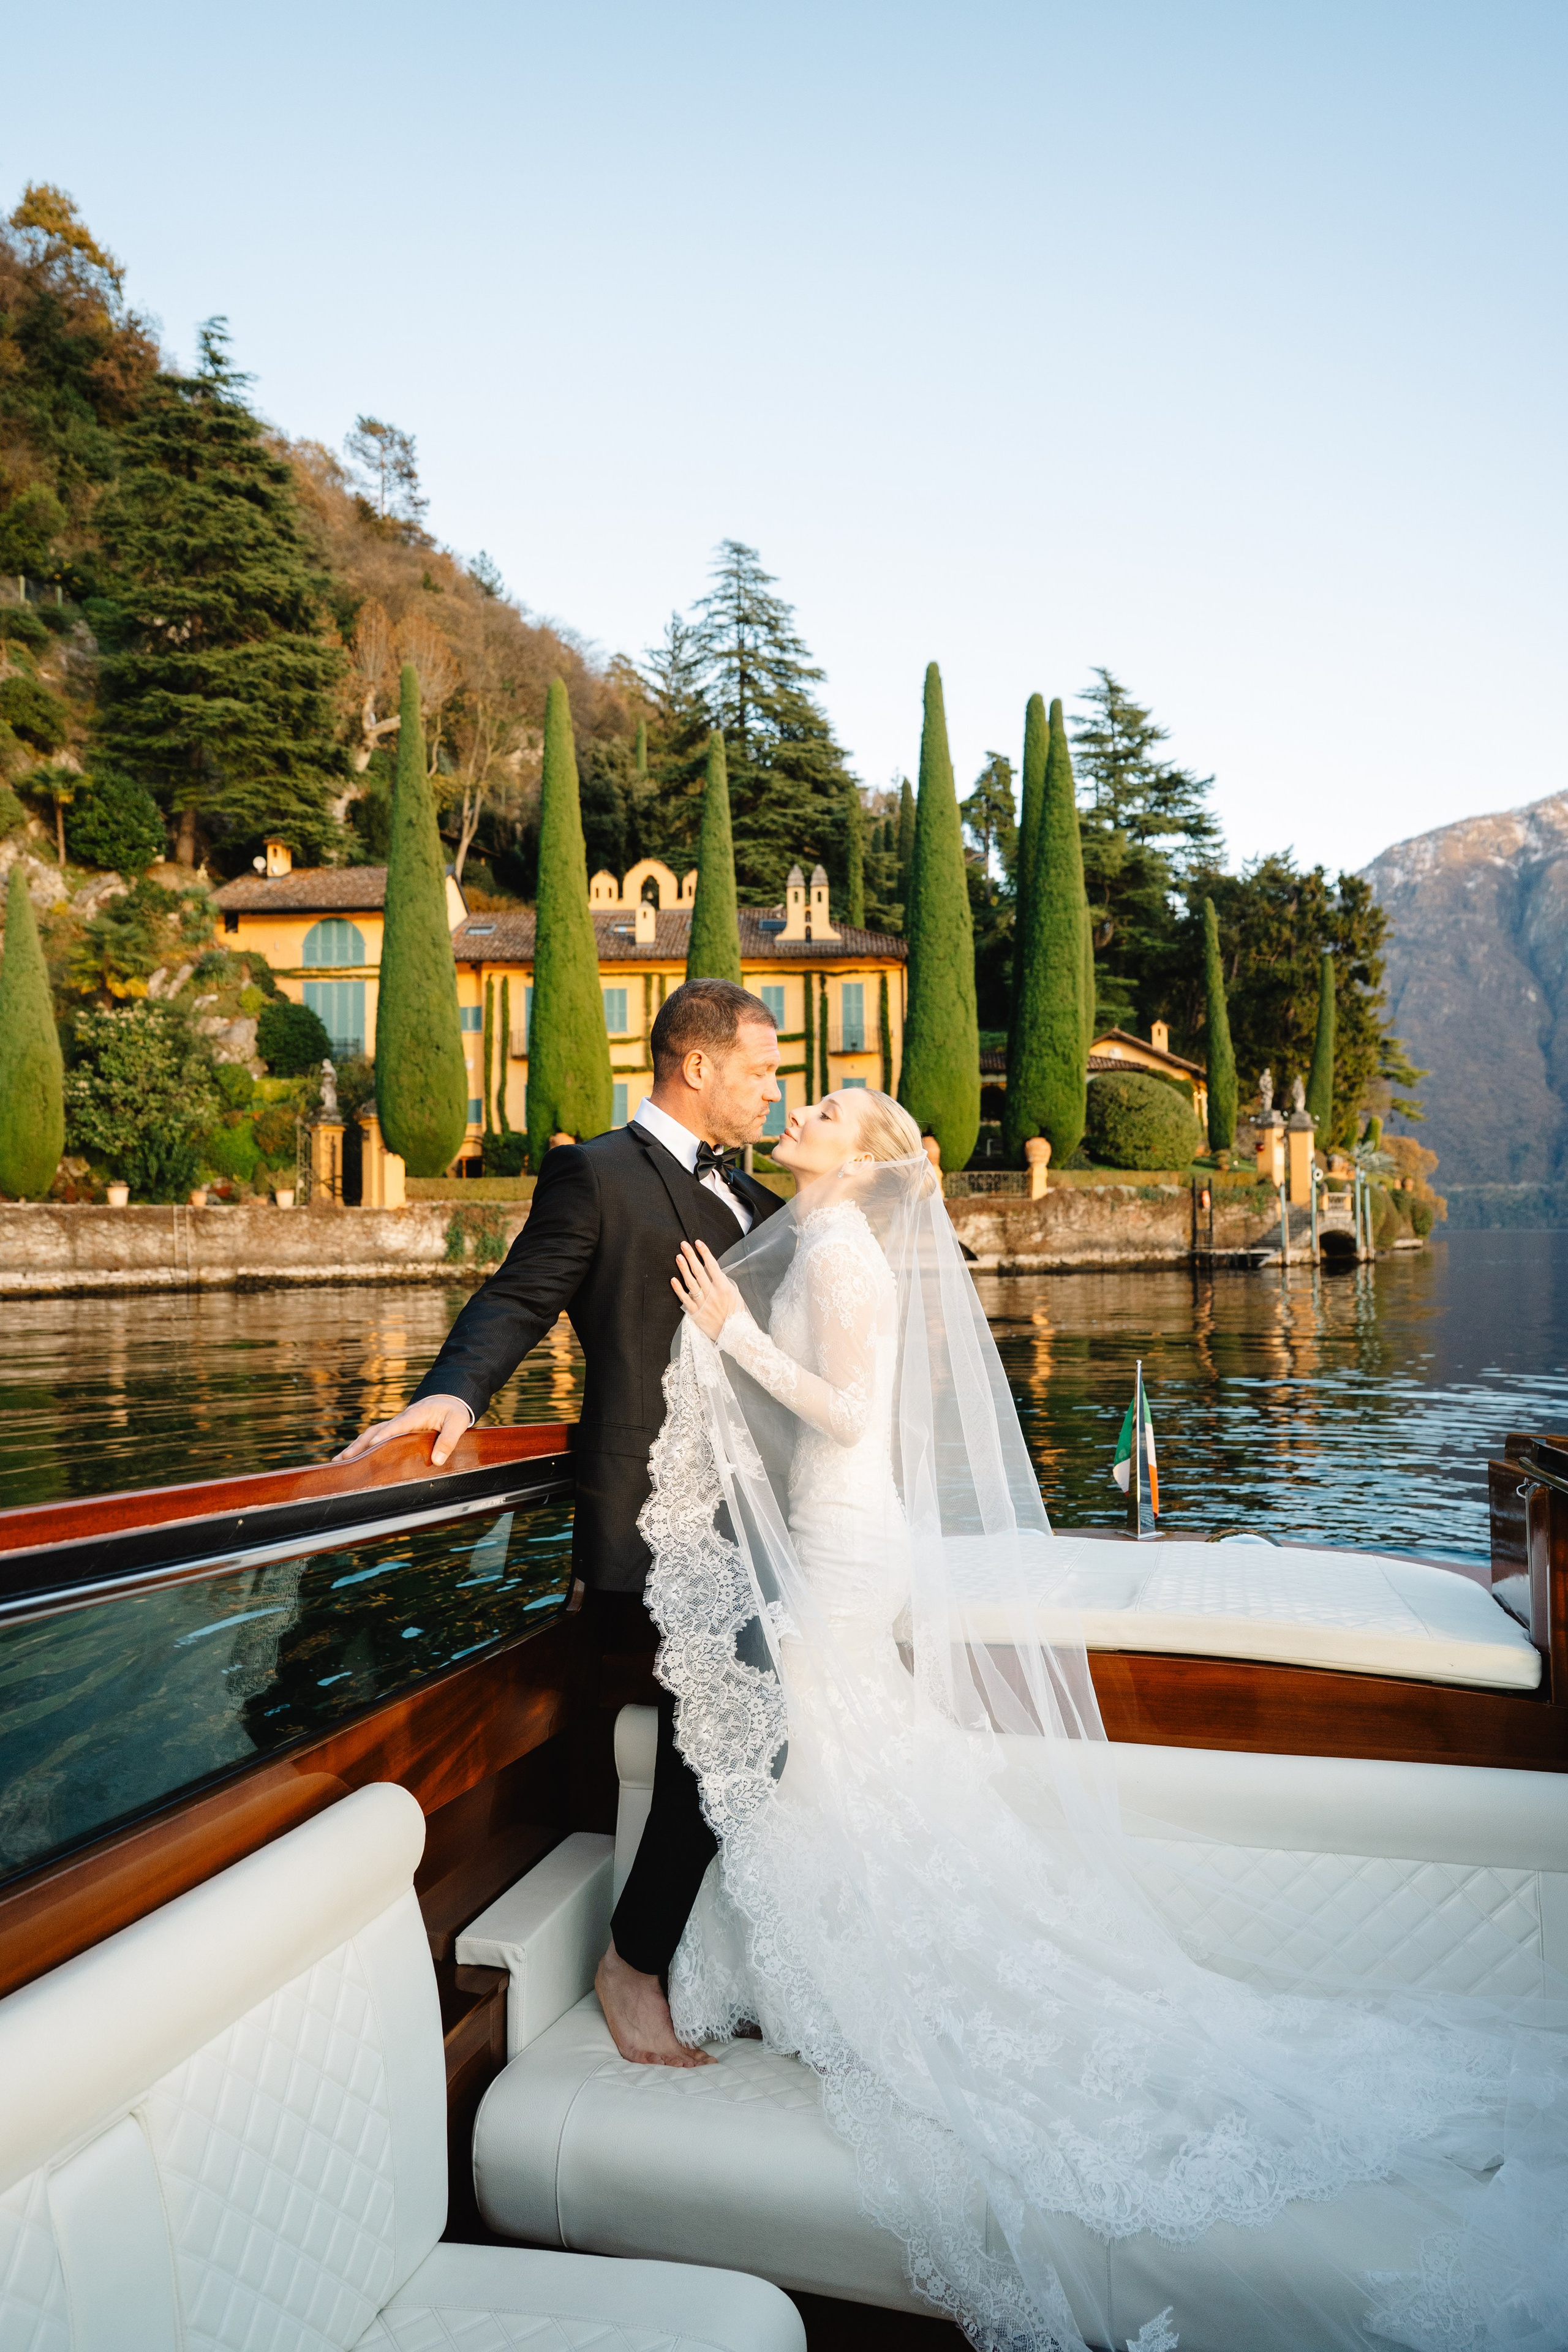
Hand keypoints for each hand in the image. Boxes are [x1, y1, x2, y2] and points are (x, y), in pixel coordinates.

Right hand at [334, 1393, 473, 1469]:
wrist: (450, 1399)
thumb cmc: (454, 1411)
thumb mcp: (458, 1423)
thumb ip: (448, 1440)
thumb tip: (437, 1460)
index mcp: (415, 1416)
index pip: (396, 1426)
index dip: (383, 1436)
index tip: (371, 1445)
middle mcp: (401, 1419)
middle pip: (375, 1432)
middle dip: (359, 1445)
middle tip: (342, 1460)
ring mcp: (397, 1425)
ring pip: (371, 1435)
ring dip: (356, 1447)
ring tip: (338, 1462)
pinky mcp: (396, 1431)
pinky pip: (376, 1438)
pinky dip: (363, 1447)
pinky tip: (353, 1459)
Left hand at [671, 1238, 741, 1342]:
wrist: (734, 1335)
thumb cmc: (737, 1314)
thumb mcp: (735, 1294)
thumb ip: (724, 1282)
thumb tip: (714, 1271)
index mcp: (724, 1288)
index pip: (712, 1265)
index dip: (704, 1253)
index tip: (698, 1243)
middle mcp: (712, 1294)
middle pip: (699, 1271)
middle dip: (691, 1256)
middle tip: (683, 1245)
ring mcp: (703, 1303)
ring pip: (690, 1283)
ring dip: (684, 1269)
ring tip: (678, 1257)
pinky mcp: (696, 1313)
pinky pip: (685, 1299)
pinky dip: (678, 1289)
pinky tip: (673, 1279)